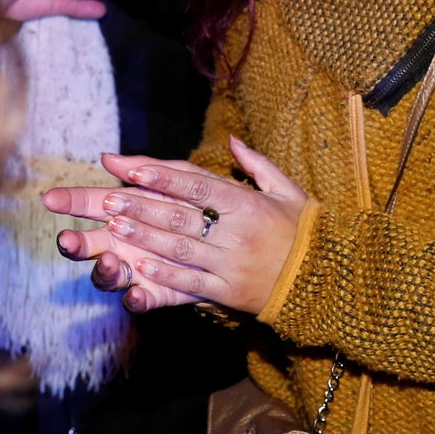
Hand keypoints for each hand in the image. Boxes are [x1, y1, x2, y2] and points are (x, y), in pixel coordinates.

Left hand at [42, 137, 309, 314]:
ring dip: (145, 238)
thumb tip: (232, 140)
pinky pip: (191, 283)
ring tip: (115, 226)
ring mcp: (231, 264)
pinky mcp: (229, 292)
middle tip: (108, 197)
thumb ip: (257, 164)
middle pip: (181, 217)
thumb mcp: (286, 190)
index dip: (164, 177)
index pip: (199, 186)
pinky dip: (164, 275)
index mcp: (248, 205)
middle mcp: (237, 234)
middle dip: (142, 206)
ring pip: (180, 249)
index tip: (133, 167)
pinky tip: (139, 267)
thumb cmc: (303, 229)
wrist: (326, 280)